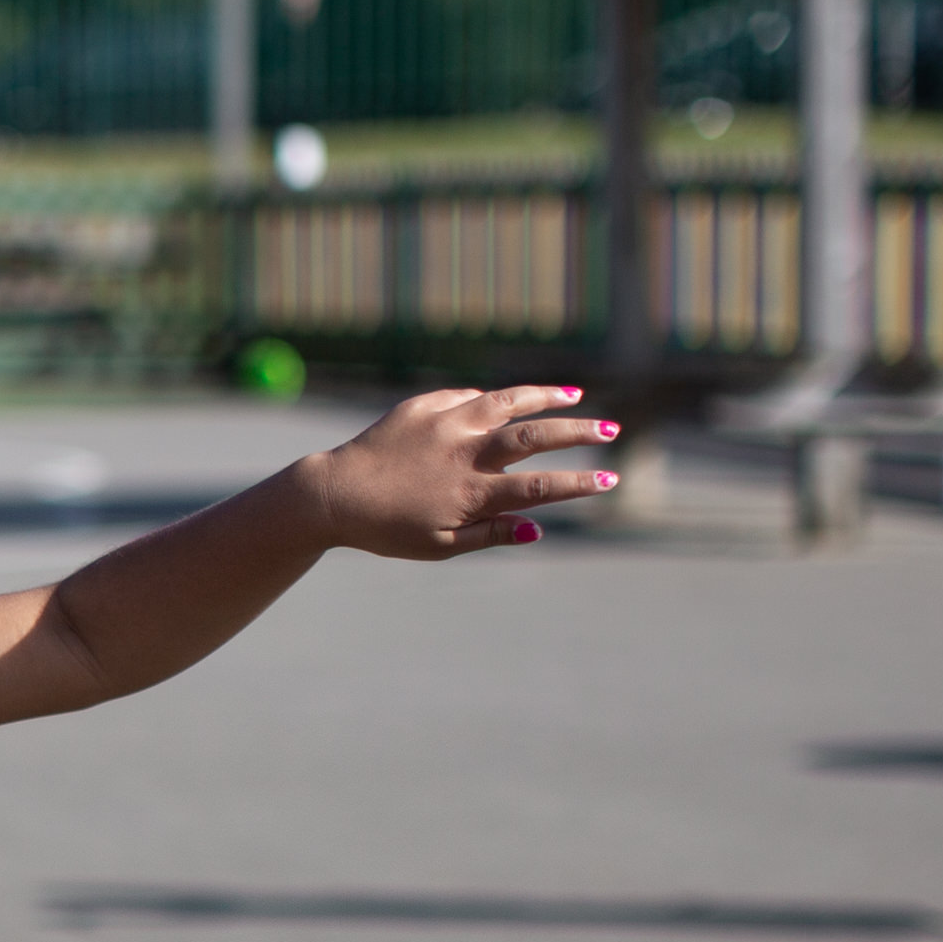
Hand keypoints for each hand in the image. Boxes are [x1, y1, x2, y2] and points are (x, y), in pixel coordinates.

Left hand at [301, 381, 617, 557]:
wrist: (331, 495)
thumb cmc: (386, 529)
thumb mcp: (439, 545)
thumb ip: (491, 536)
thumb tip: (538, 529)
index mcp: (470, 493)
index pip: (538, 486)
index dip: (578, 483)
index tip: (609, 480)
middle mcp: (462, 453)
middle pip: (534, 436)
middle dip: (579, 433)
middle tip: (611, 431)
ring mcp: (443, 424)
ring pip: (506, 402)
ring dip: (545, 397)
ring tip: (575, 396)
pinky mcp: (422, 407)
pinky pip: (467, 398)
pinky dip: (492, 400)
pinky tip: (510, 401)